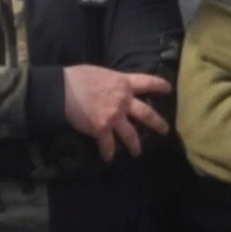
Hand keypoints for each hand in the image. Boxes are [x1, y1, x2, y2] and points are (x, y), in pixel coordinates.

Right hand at [57, 64, 174, 160]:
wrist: (62, 90)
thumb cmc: (77, 77)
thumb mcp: (100, 73)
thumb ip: (112, 82)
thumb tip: (112, 87)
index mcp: (123, 82)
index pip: (147, 82)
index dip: (159, 85)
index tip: (168, 89)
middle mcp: (123, 101)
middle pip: (146, 113)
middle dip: (157, 123)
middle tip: (164, 130)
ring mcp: (114, 116)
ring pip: (131, 134)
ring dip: (135, 145)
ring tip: (137, 153)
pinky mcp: (101, 129)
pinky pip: (108, 144)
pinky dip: (108, 152)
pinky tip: (108, 158)